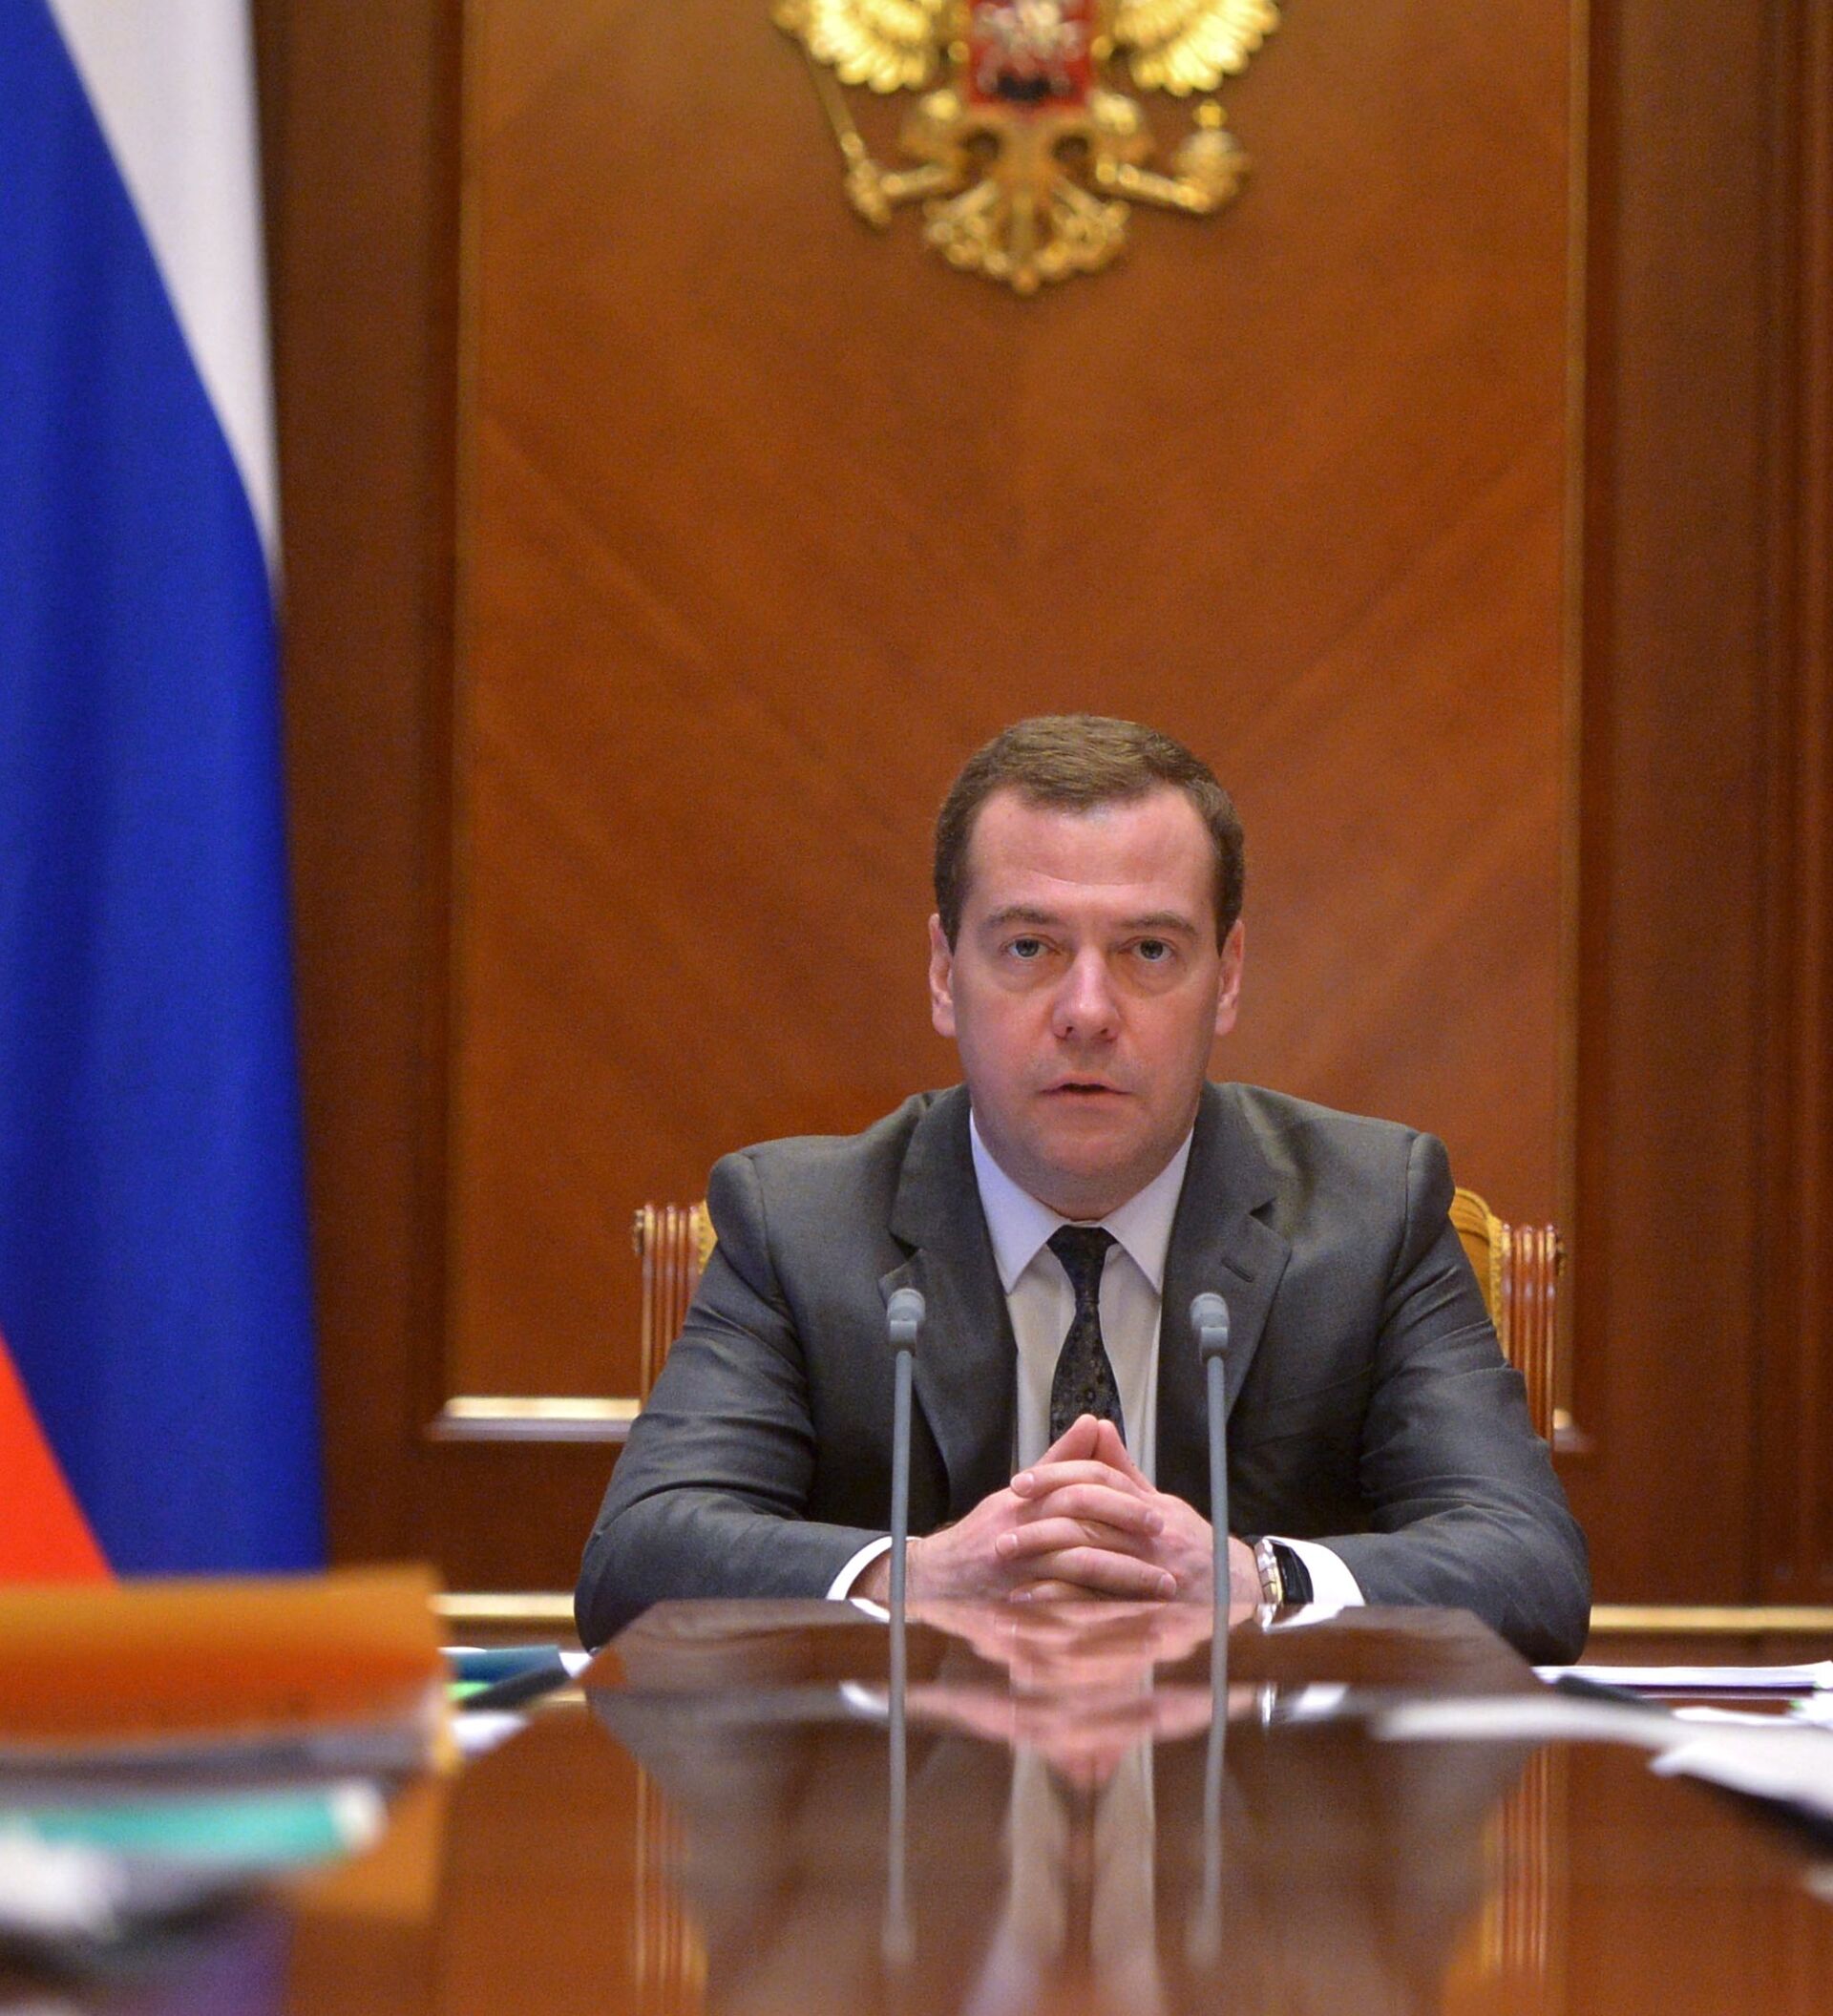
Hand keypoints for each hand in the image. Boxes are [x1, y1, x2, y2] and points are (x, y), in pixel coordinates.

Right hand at [855, 1417, 1178, 1602]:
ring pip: (1077, 1563)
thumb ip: (1060, 1461)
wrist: (936, 1579)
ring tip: (1160, 1585)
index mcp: (1025, 1498)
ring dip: (1124, 1574)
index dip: (1120, 1497)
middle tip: (1165, 1542)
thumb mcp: (1019, 1493)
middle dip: (1128, 1531)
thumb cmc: (986, 1534)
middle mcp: (1020, 1526)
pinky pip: (1063, 1603)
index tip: (1157, 1511)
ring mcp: (1017, 1565)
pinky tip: (1129, 1615)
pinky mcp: (1015, 1600)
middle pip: (1081, 1520)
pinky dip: (1099, 1608)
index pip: (1078, 1486)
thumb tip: (1093, 1422)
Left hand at [994, 1418, 1262, 1606]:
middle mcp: (1148, 1534)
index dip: (1057, 1476)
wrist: (1234, 1590)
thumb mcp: (1161, 1501)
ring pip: (1088, 1556)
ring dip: (1042, 1557)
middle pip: (1087, 1516)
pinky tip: (1030, 1596)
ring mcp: (1147, 1570)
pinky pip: (1094, 1599)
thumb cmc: (1192, 1542)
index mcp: (1148, 1504)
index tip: (1019, 1482)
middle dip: (1039, 1519)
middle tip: (1002, 1526)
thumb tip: (1098, 1426)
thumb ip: (1124, 1469)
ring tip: (1008, 1556)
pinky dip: (1059, 1597)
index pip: (1097, 1479)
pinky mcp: (1142, 1604)